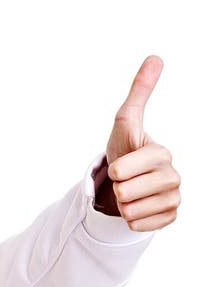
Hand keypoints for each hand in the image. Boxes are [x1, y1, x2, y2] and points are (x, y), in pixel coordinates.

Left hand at [95, 55, 180, 230]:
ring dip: (123, 206)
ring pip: (130, 212)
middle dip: (118, 189)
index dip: (115, 171)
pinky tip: (138, 207)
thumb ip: (138, 92)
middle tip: (126, 181)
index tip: (123, 164)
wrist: (128, 180)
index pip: (121, 172)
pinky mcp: (169, 218)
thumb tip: (155, 57)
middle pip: (125, 194)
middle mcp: (173, 176)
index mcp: (162, 154)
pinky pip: (138, 227)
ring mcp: (173, 199)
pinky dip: (131, 220)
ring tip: (131, 193)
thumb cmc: (126, 149)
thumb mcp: (126, 121)